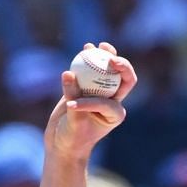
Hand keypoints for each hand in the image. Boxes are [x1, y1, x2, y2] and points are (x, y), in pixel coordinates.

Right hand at [47, 41, 134, 163]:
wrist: (63, 141)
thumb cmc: (72, 138)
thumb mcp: (73, 123)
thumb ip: (72, 98)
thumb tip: (68, 73)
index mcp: (116, 114)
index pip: (109, 102)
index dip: (91, 101)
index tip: (73, 105)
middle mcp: (112, 101)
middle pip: (124, 80)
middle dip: (122, 67)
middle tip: (112, 59)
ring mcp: (101, 92)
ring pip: (109, 71)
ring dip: (106, 56)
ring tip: (99, 46)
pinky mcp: (88, 86)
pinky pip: (91, 70)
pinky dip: (90, 59)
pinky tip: (87, 47)